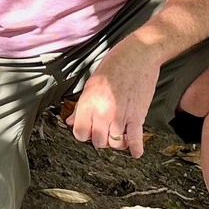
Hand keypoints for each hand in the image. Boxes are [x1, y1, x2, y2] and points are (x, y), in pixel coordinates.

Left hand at [71, 41, 159, 158]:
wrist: (137, 56)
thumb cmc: (113, 66)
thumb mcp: (90, 84)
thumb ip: (81, 106)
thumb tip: (70, 120)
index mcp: (88, 104)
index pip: (80, 133)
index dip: (84, 133)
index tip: (90, 129)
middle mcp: (102, 113)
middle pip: (97, 142)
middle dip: (100, 139)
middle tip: (105, 132)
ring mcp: (120, 116)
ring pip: (115, 143)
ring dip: (116, 142)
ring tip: (119, 136)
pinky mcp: (137, 116)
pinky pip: (135, 139)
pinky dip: (136, 148)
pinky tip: (136, 153)